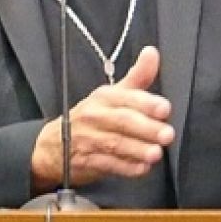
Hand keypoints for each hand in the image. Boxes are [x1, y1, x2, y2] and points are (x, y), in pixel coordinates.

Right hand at [30, 46, 174, 191]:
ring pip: (115, 144)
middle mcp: (96, 116)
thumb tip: (152, 52)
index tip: (164, 108)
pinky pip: (108, 165)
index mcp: (104, 97)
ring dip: (137, 150)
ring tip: (156, 153)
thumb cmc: (92, 117)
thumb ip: (138, 76)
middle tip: (167, 134)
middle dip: (146, 128)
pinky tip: (141, 169)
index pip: (126, 97)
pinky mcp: (87, 161)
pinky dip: (125, 168)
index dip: (146, 103)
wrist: (54, 145)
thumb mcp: (114, 94)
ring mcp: (89, 139)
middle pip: (122, 121)